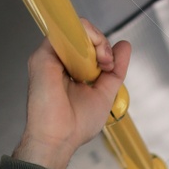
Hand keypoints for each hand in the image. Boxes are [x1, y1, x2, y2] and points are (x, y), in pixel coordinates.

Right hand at [12, 18, 130, 168]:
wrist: (59, 139)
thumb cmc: (76, 125)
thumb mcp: (105, 93)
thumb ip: (116, 70)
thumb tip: (125, 46)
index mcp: (72, 70)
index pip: (89, 46)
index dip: (103, 49)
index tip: (110, 66)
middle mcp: (60, 62)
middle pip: (83, 35)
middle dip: (102, 43)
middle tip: (107, 63)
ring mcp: (51, 57)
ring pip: (75, 29)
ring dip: (96, 40)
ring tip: (103, 61)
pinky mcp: (43, 56)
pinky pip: (65, 32)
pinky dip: (85, 37)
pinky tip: (94, 57)